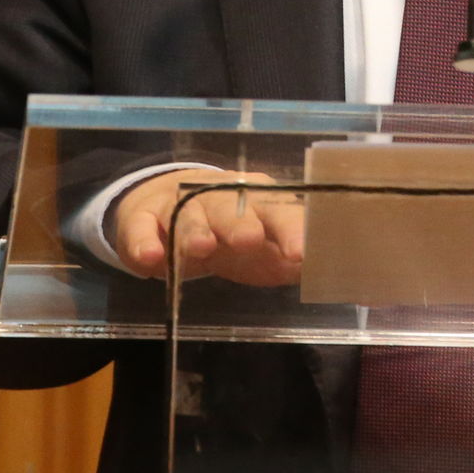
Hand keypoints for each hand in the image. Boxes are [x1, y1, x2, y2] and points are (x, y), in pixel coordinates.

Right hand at [108, 170, 305, 287]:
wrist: (167, 205)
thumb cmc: (229, 233)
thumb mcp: (263, 251)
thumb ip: (292, 262)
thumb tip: (331, 276)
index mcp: (256, 200)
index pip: (277, 211)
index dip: (289, 230)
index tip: (299, 254)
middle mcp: (218, 196)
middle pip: (230, 207)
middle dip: (240, 223)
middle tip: (249, 240)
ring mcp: (178, 205)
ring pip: (187, 215)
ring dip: (194, 230)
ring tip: (201, 248)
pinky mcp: (142, 219)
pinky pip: (141, 229)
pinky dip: (143, 243)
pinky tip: (150, 259)